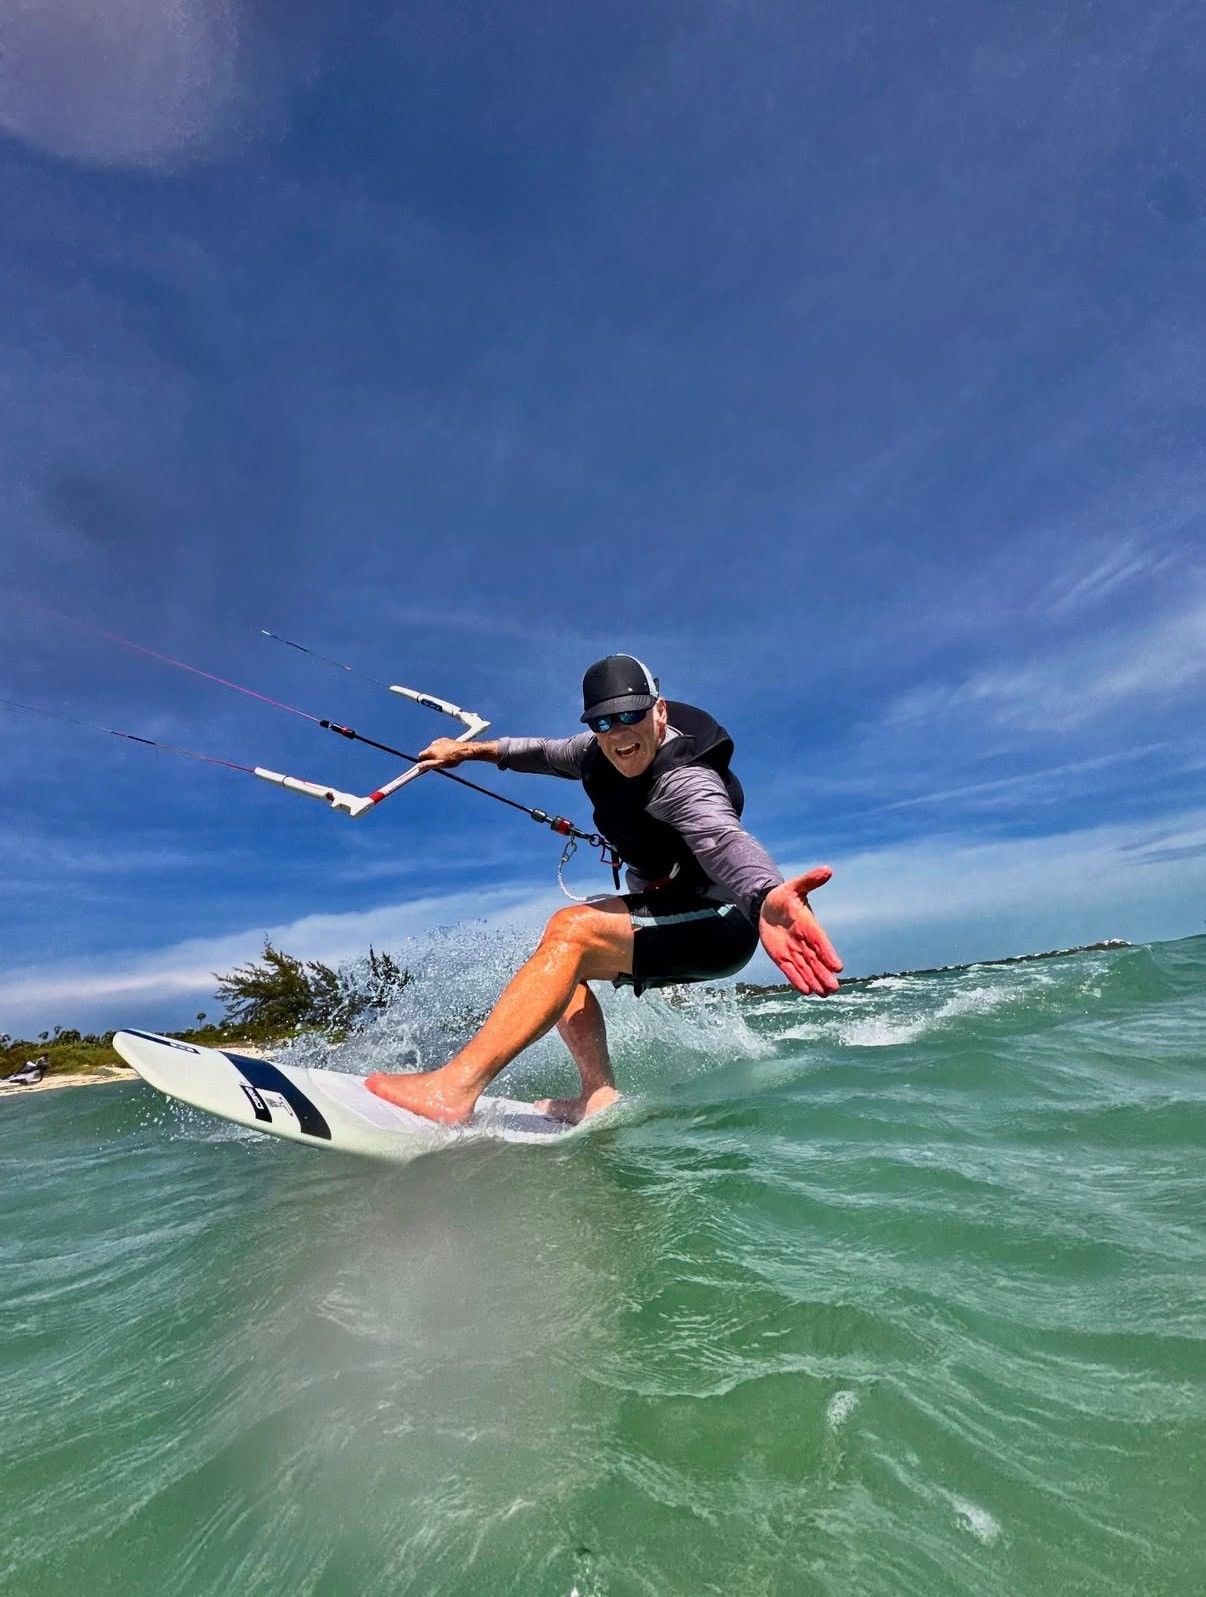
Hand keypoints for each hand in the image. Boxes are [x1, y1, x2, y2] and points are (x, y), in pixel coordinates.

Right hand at [416, 737, 474, 771]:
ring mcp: (439, 741)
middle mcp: (433, 744)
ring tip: (445, 758)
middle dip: (430, 757)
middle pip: (427, 752)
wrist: (464, 750)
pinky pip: (439, 745)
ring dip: (436, 753)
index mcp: (431, 751)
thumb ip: (428, 765)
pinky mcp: (444, 739)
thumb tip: (419, 766)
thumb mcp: (440, 764)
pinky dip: (441, 749)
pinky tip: (448, 753)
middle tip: (438, 762)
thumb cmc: (452, 759)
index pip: (420, 756)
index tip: (426, 765)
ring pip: (433, 749)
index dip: (422, 761)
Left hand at [758, 865, 842, 995]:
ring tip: (824, 994)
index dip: (828, 954)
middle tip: (834, 988)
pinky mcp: (783, 957)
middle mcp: (805, 942)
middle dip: (823, 974)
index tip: (838, 967)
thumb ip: (810, 880)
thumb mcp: (795, 886)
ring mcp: (795, 951)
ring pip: (806, 969)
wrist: (769, 907)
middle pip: (816, 961)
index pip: (820, 941)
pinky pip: (791, 970)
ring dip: (814, 980)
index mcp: (809, 925)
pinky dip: (797, 980)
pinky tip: (806, 991)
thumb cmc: (785, 896)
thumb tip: (827, 869)